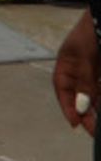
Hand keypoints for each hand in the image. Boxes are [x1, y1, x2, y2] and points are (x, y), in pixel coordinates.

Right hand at [54, 10, 99, 134]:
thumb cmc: (92, 30)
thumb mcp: (85, 57)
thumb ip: (84, 81)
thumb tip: (81, 105)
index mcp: (66, 64)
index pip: (63, 89)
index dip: (67, 107)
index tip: (75, 124)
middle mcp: (78, 69)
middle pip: (79, 95)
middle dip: (85, 112)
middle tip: (93, 129)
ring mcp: (92, 69)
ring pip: (93, 94)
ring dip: (95, 107)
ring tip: (98, 122)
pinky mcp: (100, 69)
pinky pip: (99, 88)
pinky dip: (100, 98)